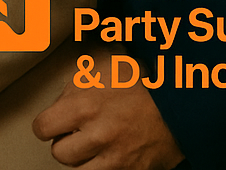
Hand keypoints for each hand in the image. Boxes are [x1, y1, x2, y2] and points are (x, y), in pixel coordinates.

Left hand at [32, 55, 182, 169]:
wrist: (183, 104)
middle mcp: (97, 135)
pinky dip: (104, 167)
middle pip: (60, 153)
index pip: (42, 128)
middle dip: (67, 142)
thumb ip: (75, 81)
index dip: (48, 124)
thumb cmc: (144, 83)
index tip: (55, 122)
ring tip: (94, 145)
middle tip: (78, 133)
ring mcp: (116, 158)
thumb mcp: (103, 66)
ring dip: (84, 159)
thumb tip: (57, 87)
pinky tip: (110, 154)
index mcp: (84, 106)